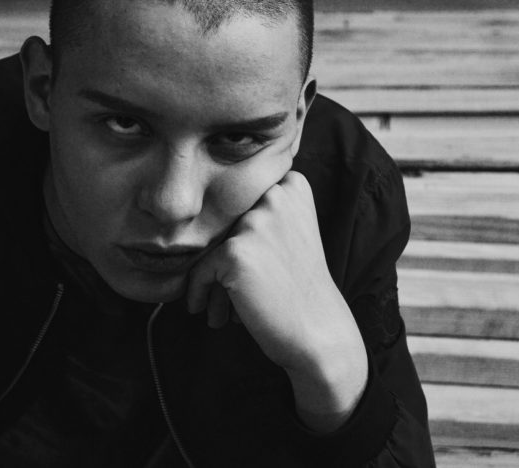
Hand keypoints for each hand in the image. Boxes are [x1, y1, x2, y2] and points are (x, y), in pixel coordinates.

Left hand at [186, 171, 367, 431]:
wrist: (319, 333)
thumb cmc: (300, 287)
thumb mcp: (291, 231)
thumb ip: (260, 210)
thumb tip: (199, 208)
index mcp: (292, 185)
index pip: (239, 199)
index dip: (236, 233)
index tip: (244, 263)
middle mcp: (274, 195)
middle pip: (223, 222)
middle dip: (222, 258)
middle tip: (232, 292)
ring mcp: (255, 222)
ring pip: (209, 247)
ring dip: (211, 279)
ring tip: (222, 308)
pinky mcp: (235, 251)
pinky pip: (199, 271)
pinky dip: (199, 293)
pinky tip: (209, 313)